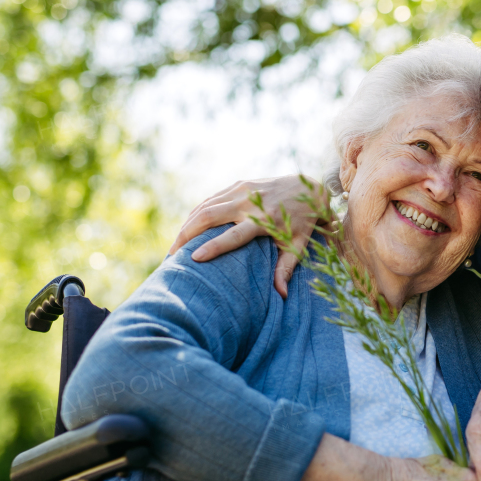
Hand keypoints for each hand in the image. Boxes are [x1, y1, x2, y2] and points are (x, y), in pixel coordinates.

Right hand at [167, 175, 324, 297]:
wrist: (309, 187)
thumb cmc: (303, 222)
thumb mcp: (298, 245)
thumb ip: (286, 268)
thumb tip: (281, 295)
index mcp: (264, 220)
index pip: (233, 235)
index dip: (213, 246)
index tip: (193, 258)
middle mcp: (249, 203)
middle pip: (209, 217)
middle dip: (186, 235)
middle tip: (172, 256)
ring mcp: (242, 190)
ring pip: (205, 206)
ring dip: (187, 224)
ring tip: (175, 245)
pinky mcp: (238, 184)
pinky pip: (211, 199)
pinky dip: (196, 213)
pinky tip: (186, 227)